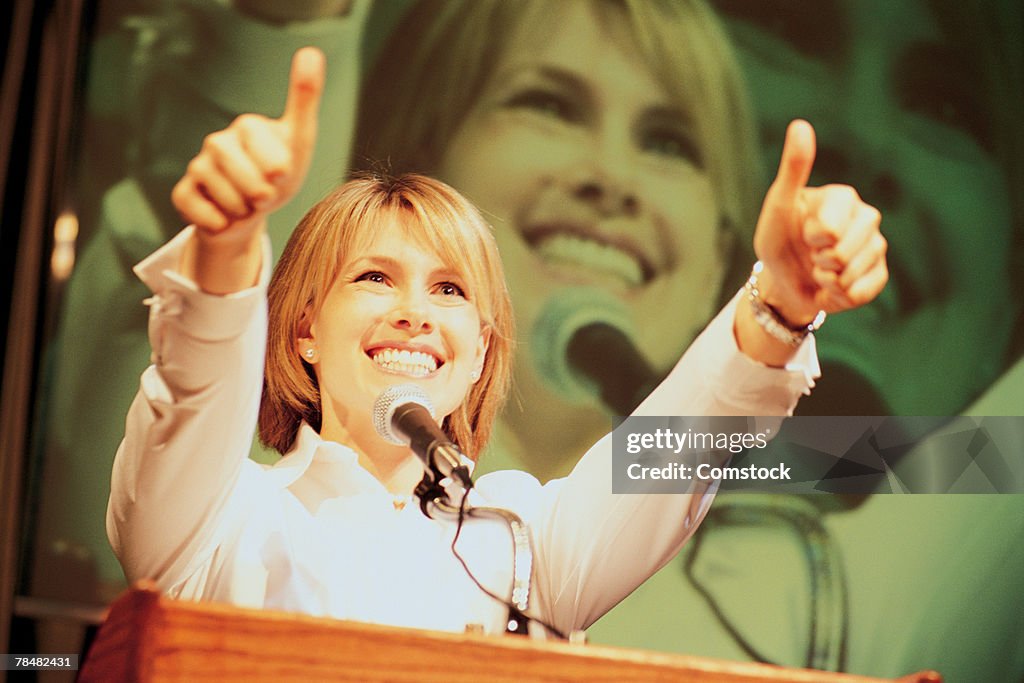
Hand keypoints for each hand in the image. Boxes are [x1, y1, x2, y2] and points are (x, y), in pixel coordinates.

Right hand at [171, 46, 324, 247]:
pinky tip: (225, 217)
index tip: (282, 175)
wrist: (253, 213)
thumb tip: (310, 50)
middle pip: (246, 178)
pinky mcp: (183, 192)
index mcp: (247, 126)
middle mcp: (218, 141)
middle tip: (266, 196)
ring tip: (247, 205)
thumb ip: (305, 99)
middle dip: (262, 196)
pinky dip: (219, 222)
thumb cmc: (280, 175)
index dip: (280, 175)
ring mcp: (198, 166)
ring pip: (226, 198)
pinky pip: (201, 213)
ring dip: (244, 211)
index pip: (271, 159)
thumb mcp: (299, 140)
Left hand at [752, 120, 888, 324]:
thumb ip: (793, 168)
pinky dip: (840, 297)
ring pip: (853, 275)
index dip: (812, 238)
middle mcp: (866, 216)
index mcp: (844, 197)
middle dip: (819, 262)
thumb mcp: (778, 206)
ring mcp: (876, 245)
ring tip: (819, 270)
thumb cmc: (778, 240)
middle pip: (843, 253)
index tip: (803, 233)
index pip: (832, 227)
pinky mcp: (880, 273)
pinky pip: (863, 292)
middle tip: (811, 255)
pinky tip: (832, 287)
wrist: (783, 281)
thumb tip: (800, 125)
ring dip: (827, 281)